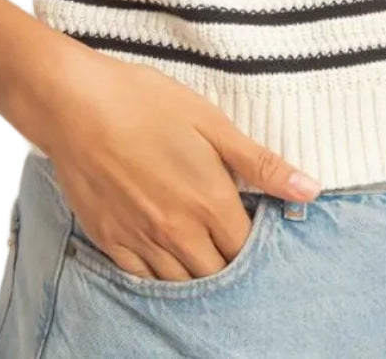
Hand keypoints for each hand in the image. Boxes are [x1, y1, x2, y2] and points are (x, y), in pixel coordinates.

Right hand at [32, 41, 321, 281]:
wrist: (75, 104)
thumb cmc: (145, 102)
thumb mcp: (211, 122)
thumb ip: (260, 163)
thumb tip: (310, 189)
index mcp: (210, 200)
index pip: (248, 247)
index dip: (256, 238)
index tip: (254, 220)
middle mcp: (178, 231)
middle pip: (218, 273)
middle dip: (230, 260)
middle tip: (228, 234)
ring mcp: (141, 241)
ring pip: (183, 284)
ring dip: (198, 271)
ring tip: (201, 245)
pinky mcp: (110, 242)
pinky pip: (144, 281)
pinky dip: (162, 275)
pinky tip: (166, 254)